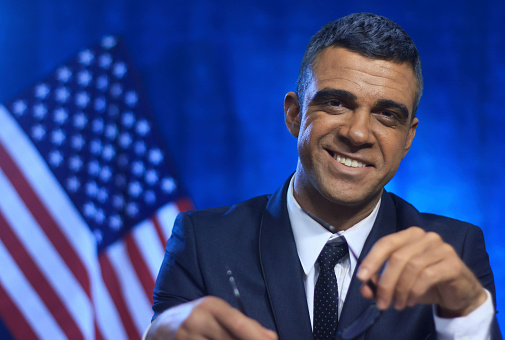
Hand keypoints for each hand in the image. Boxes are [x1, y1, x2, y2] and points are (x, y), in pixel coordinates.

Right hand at [145, 296, 277, 339]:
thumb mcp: (218, 315)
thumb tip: (271, 337)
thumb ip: (244, 324)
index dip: (255, 336)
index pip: (237, 322)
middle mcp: (197, 319)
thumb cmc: (199, 319)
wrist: (163, 327)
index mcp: (211, 306)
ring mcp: (187, 336)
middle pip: (229, 339)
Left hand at [356, 227, 486, 316]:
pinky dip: (415, 291)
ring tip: (397, 305)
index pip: (386, 243)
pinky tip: (411, 302)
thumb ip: (379, 284)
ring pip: (411, 267)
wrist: (459, 292)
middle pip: (397, 257)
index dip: (372, 260)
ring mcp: (441, 247)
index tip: (361, 278)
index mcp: (409, 235)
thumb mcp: (399, 284)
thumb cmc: (426, 283)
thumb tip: (364, 288)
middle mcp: (425, 237)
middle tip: (381, 303)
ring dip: (400, 290)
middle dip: (386, 283)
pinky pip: (427, 276)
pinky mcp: (452, 262)